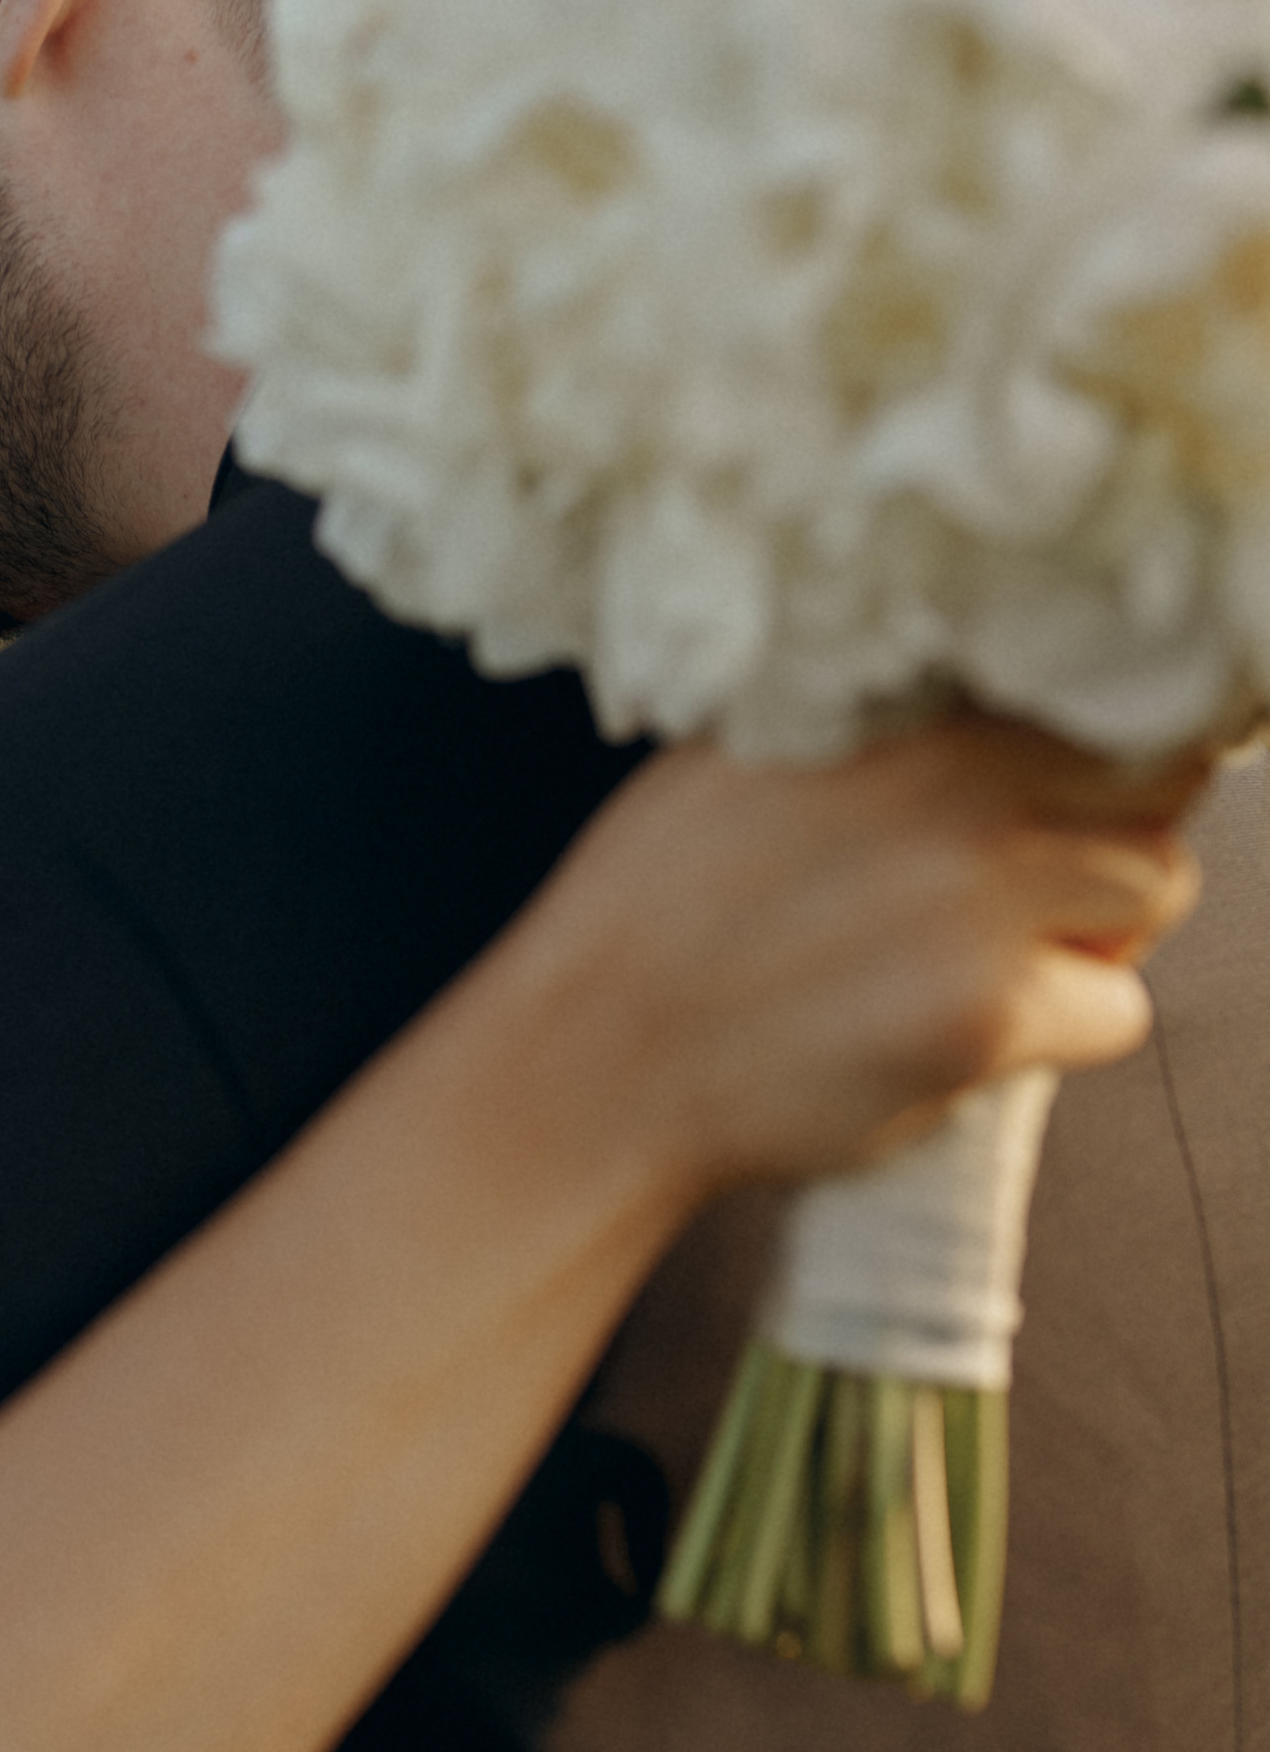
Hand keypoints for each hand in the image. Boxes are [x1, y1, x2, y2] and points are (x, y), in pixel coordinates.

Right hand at [525, 712, 1208, 1198]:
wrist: (595, 1057)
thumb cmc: (653, 914)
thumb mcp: (747, 755)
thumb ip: (877, 725)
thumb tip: (988, 709)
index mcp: (900, 712)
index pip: (1099, 694)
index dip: (1099, 753)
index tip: (1068, 798)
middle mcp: (953, 787)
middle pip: (1153, 786)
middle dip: (1110, 839)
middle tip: (1033, 896)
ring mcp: (980, 902)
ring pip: (1156, 893)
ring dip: (1100, 930)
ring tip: (1000, 963)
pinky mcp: (988, 1016)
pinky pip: (1117, 1011)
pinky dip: (1062, 1031)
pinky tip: (965, 1035)